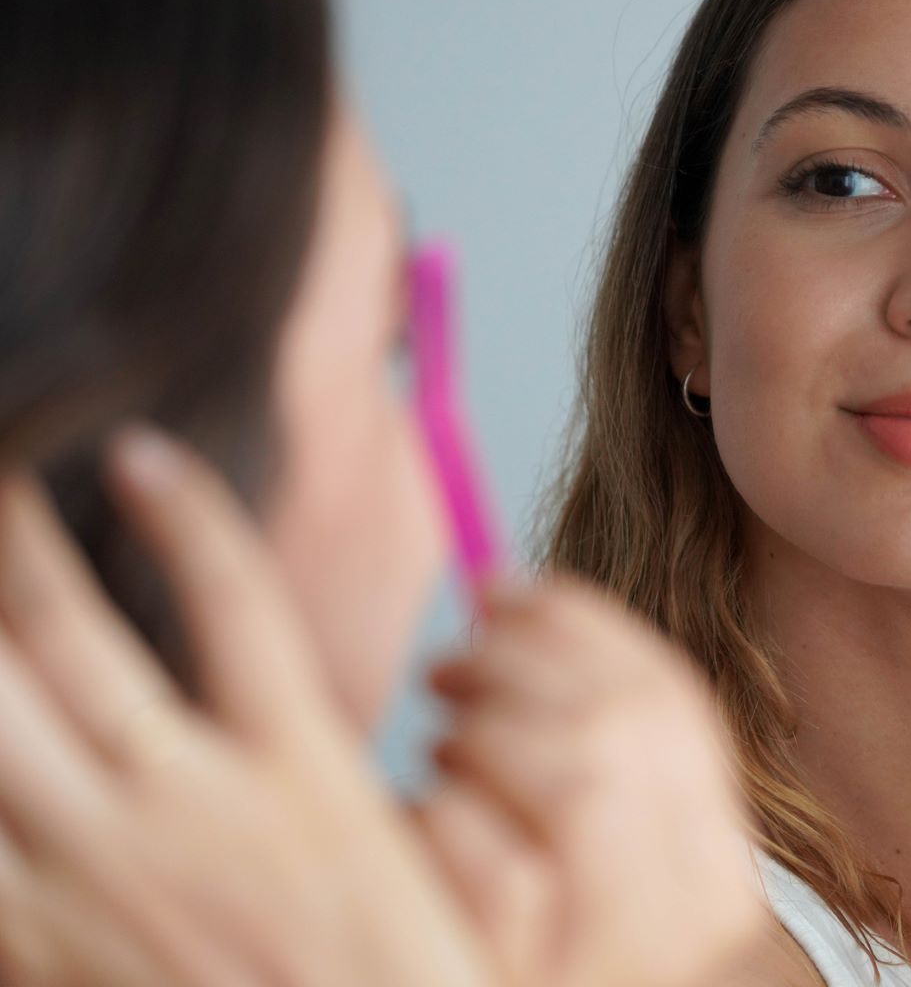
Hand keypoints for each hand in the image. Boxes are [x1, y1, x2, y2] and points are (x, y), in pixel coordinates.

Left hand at [0, 430, 497, 986]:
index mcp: (298, 776)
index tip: (143, 450)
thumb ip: (326, 789)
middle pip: (82, 639)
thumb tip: (277, 721)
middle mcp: (187, 807)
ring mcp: (95, 877)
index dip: (187, 513)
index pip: (236, 603)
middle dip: (20, 542)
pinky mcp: (35, 948)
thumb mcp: (395, 870)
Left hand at [419, 581, 763, 986]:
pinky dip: (444, 815)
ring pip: (580, 782)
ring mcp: (619, 959)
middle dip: (523, 665)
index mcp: (716, 877)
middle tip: (452, 661)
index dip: (584, 625)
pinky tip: (422, 816)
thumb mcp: (599, 880)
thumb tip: (501, 603)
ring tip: (441, 746)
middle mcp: (695, 920)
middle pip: (629, 730)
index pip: (673, 707)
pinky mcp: (523, 982)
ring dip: (486, 735)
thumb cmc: (558, 964)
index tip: (508, 588)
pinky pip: (491, 865)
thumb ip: (582, 760)